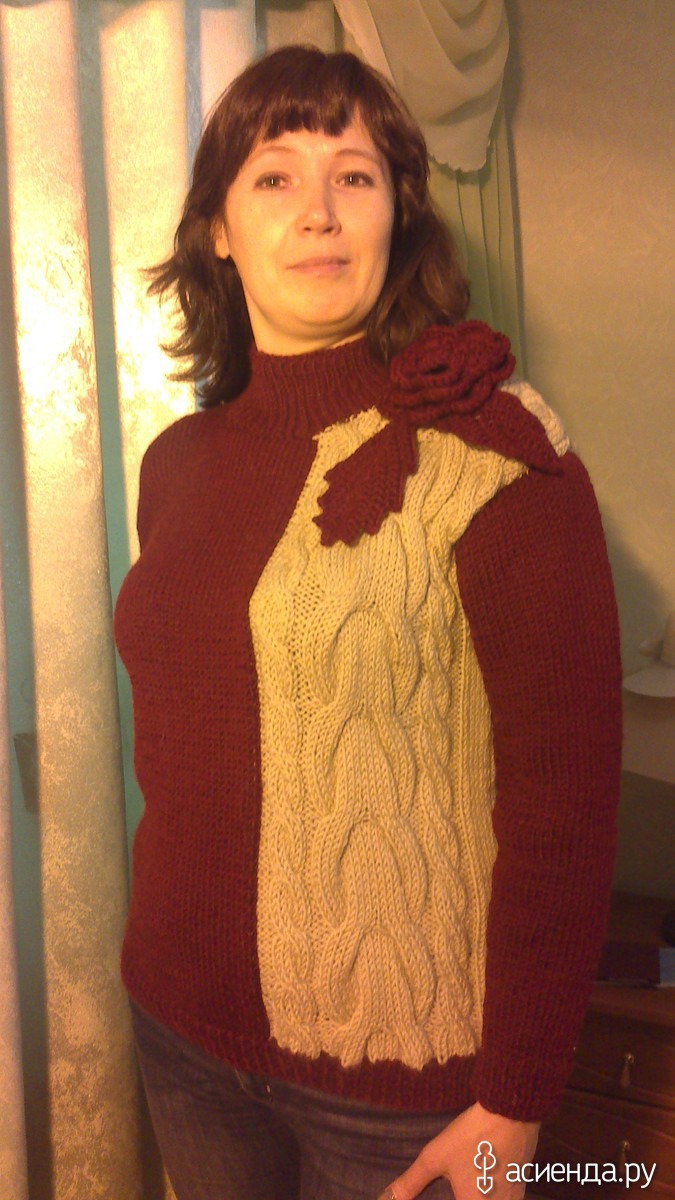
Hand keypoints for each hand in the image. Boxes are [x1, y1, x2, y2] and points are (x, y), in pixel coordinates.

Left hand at [376, 1102, 540, 1199]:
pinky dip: (493, 1191)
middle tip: (457, 1184)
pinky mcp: (522, 1185)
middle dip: (463, 1194)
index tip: (451, 1192)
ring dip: (480, 1194)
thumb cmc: (471, 1136)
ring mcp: (513, 1198)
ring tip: (470, 1181)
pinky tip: (486, 1178)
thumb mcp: (435, 1158)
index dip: (454, 1199)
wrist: (512, 1112)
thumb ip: (410, 1183)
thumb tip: (384, 1198)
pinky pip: (506, 1197)